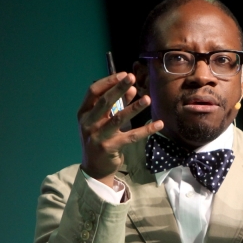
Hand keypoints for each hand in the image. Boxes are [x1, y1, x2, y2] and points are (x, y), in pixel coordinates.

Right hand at [78, 72, 162, 186]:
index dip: (109, 81)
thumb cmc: (100, 140)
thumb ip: (117, 105)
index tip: (124, 74)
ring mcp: (97, 136)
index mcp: (84, 113)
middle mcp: (88, 123)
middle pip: (104, 101)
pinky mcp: (109, 147)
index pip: (93, 92)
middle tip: (132, 77)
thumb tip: (132, 88)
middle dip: (119, 88)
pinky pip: (131, 136)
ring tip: (148, 99)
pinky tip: (158, 124)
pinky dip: (146, 130)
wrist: (95, 168)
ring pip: (118, 118)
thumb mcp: (104, 121)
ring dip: (134, 108)